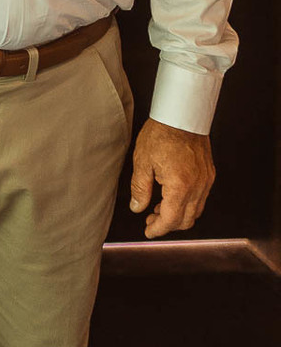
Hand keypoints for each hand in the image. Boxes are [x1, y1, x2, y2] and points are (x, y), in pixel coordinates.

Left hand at [128, 118, 214, 237]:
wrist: (181, 114)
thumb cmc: (161, 133)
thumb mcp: (142, 161)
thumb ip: (140, 189)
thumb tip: (137, 207)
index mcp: (180, 185)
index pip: (171, 219)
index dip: (158, 229)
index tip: (148, 232)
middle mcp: (197, 185)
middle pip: (186, 220)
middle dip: (168, 225)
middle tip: (150, 221)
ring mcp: (206, 180)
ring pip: (196, 211)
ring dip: (178, 215)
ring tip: (158, 209)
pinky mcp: (209, 174)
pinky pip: (201, 198)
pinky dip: (187, 204)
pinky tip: (172, 197)